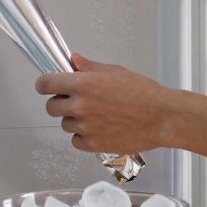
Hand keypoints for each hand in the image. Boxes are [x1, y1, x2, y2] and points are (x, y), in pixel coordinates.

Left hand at [36, 53, 179, 154]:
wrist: (162, 118)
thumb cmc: (144, 94)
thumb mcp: (115, 72)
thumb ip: (89, 67)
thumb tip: (73, 61)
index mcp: (84, 84)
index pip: (45, 84)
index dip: (45, 84)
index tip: (47, 86)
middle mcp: (80, 106)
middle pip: (51, 107)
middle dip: (60, 102)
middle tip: (76, 101)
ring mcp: (85, 127)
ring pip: (65, 124)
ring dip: (74, 120)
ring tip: (97, 115)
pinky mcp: (93, 145)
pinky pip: (76, 141)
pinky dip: (83, 136)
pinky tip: (99, 128)